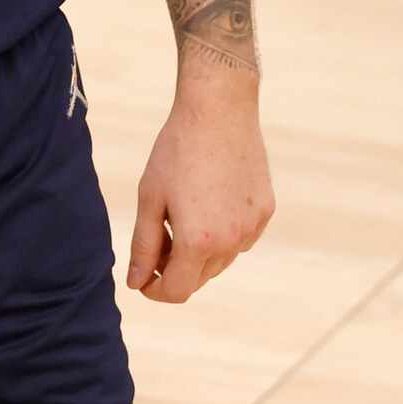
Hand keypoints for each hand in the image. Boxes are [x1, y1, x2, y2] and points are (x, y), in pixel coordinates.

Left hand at [129, 72, 272, 301]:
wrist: (219, 113)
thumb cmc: (176, 152)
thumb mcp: (149, 198)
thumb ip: (144, 246)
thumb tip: (137, 283)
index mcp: (199, 242)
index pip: (177, 290)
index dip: (155, 290)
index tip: (142, 278)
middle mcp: (232, 243)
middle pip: (199, 277)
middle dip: (174, 268)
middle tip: (156, 238)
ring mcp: (253, 228)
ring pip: (221, 260)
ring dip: (198, 252)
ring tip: (179, 213)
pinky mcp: (266, 212)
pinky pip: (240, 238)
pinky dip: (221, 233)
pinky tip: (206, 201)